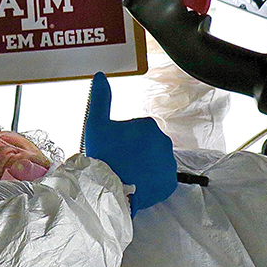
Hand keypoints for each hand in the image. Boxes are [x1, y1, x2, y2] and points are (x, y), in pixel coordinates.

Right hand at [84, 72, 175, 213]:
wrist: (109, 190)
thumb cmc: (102, 156)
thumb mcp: (96, 124)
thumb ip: (100, 98)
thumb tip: (100, 75)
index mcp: (149, 125)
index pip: (136, 131)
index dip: (122, 140)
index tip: (114, 149)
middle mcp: (164, 141)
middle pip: (147, 146)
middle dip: (135, 152)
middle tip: (119, 163)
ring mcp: (169, 163)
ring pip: (155, 162)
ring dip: (144, 166)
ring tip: (128, 175)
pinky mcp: (170, 182)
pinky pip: (162, 179)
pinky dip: (153, 181)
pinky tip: (138, 183)